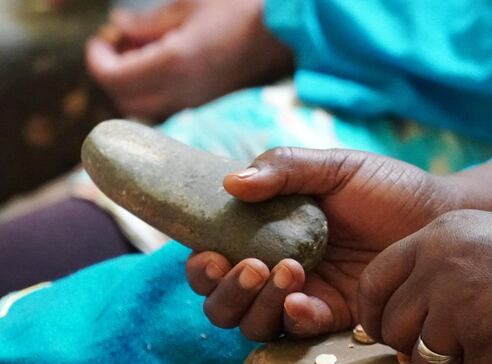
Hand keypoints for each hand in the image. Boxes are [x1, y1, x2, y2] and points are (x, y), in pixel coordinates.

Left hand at [86, 0, 292, 117]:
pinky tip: (160, 64)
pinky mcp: (205, 103)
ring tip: (139, 54)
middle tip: (118, 45)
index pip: (113, 79)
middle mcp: (181, 91)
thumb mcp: (188, 6)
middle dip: (111, 74)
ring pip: (143, 109)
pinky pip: (164, 107)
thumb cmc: (238, 10)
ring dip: (130, 86)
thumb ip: (147, 22)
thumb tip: (119, 28)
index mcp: (173, 64)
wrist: (279, 34)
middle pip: (124, 101)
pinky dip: (150, 90)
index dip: (97, 59)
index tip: (103, 38)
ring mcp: (195, 102)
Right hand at [186, 148, 457, 340]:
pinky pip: (298, 331)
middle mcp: (277, 269)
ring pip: (254, 324)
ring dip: (256, 304)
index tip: (210, 253)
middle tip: (247, 266)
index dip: (201, 265)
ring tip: (286, 270)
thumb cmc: (387, 187)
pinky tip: (303, 298)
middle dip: (223, 291)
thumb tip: (230, 182)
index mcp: (266, 233)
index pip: (215, 259)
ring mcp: (306, 296)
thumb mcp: (334, 168)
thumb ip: (284, 169)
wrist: (439, 215)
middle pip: (223, 303)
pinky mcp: (336, 317)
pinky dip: (292, 317)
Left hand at [357, 210, 491, 363]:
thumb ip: (435, 268)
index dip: (374, 313)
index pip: (373, 283)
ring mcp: (464, 310)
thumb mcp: (483, 237)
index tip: (387, 331)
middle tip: (458, 343)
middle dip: (417, 347)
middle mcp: (441, 271)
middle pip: (393, 331)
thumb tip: (397, 321)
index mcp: (435, 238)